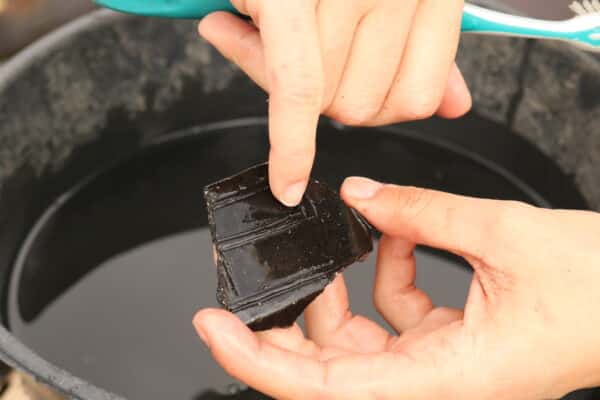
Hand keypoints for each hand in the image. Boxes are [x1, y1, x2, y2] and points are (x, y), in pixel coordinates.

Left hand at [194, 177, 599, 398]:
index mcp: (449, 382)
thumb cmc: (599, 288)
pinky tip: (394, 233)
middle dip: (291, 320)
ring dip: (341, 287)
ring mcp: (441, 366)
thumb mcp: (505, 236)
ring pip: (359, 338)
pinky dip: (387, 271)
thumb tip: (361, 197)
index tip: (215, 328)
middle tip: (260, 279)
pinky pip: (395, 312)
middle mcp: (438, 384)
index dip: (259, 362)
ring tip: (341, 238)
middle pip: (330, 366)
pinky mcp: (449, 342)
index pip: (325, 387)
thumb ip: (422, 213)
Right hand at [198, 1, 471, 205]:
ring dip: (274, 76)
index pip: (415, 97)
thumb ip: (429, 49)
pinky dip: (288, 146)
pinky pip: (296, 93)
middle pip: (360, 105)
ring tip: (251, 21)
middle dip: (321, 98)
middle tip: (278, 49)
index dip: (377, 107)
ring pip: (323, 98)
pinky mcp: (295, 1)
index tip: (346, 85)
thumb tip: (455, 106)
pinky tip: (285, 179)